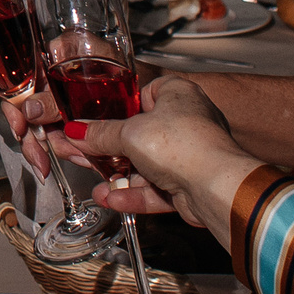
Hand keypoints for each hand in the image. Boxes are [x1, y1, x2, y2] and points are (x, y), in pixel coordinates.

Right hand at [48, 77, 254, 229]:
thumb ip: (99, 134)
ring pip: (144, 166)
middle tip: (81, 153)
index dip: (118, 107)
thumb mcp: (129, 133)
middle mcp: (186, 123)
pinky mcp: (188, 184)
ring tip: (94, 183)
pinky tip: (111, 199)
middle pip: (138, 135)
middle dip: (108, 150)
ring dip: (118, 177)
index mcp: (177, 95)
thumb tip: (77, 131)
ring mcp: (188, 155)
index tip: (94, 118)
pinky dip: (133, 195)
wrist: (216, 187)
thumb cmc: (185, 144)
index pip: (143, 94)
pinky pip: (155, 188)